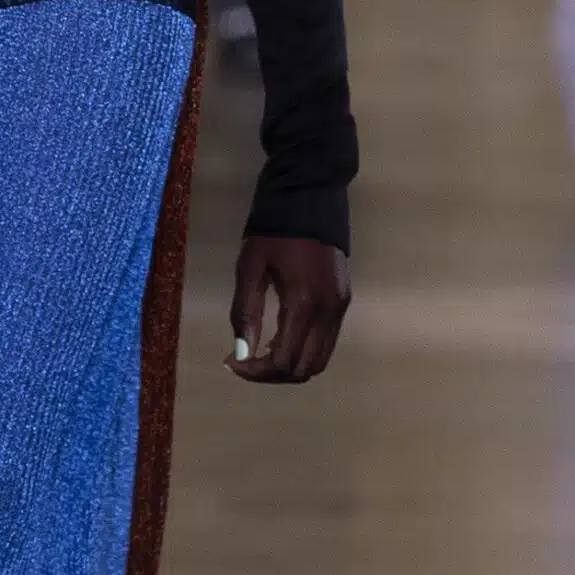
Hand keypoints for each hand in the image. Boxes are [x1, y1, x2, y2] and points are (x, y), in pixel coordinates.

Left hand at [229, 234, 349, 383]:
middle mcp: (328, 312)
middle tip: (244, 363)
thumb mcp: (250, 268)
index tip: (231, 362)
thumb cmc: (273, 233)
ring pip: (319, 361)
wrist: (310, 200)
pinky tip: (280, 339)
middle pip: (304, 369)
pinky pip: (326, 343)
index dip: (255, 371)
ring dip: (290, 366)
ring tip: (260, 353)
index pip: (283, 361)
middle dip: (272, 374)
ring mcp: (340, 308)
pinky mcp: (343, 302)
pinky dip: (303, 351)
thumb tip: (241, 354)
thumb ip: (244, 312)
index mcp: (303, 303)